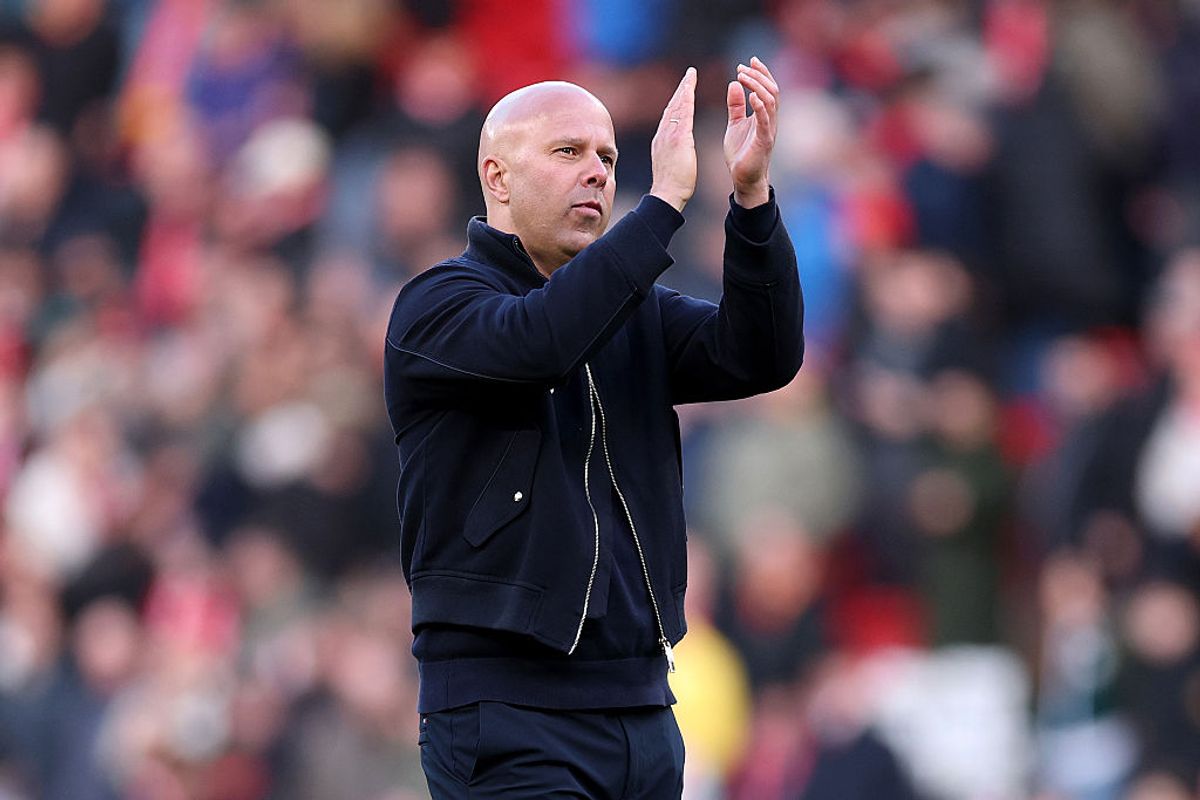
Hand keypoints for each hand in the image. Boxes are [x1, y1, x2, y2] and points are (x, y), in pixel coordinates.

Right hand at [650, 67, 696, 212]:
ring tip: (691, 76)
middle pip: (672, 106)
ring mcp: (669, 135)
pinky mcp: (678, 138)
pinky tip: (691, 88)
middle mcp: (663, 134)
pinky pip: (683, 113)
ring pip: (677, 106)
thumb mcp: (671, 164)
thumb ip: (673, 152)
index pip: (670, 115)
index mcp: (662, 140)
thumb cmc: (671, 186)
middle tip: (688, 75)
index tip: (683, 90)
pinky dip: (686, 98)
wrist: (667, 194)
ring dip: (684, 89)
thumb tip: (676, 150)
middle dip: (680, 89)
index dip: (677, 101)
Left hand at [725, 56, 778, 208]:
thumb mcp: (734, 124)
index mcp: (763, 115)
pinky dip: (760, 106)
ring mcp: (769, 130)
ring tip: (743, 76)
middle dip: (759, 75)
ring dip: (757, 86)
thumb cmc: (741, 153)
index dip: (761, 72)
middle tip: (742, 67)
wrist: (743, 179)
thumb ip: (736, 105)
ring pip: (770, 101)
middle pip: (772, 90)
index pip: (767, 88)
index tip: (749, 60)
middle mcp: (770, 120)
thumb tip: (734, 84)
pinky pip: (765, 120)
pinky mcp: (764, 141)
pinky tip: (751, 96)